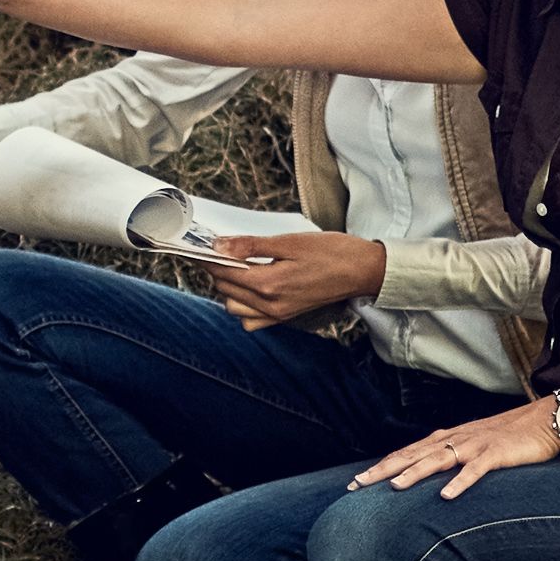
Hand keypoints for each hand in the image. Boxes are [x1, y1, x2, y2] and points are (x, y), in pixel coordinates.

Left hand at [211, 228, 383, 328]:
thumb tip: (218, 246)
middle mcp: (270, 305)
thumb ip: (250, 246)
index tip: (197, 247)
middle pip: (225, 290)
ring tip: (238, 267)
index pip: (223, 273)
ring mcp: (278, 314)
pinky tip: (252, 287)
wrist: (363, 270)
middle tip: (220, 250)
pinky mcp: (286, 316)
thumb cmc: (331, 252)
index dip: (206, 258)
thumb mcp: (288, 241)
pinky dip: (244, 305)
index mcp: (269, 284)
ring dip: (229, 288)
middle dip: (217, 270)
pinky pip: (253, 319)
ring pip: (235, 308)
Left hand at [351, 400, 559, 499]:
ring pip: (437, 460)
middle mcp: (455, 439)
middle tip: (357, 484)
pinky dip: (460, 482)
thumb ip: (453, 456)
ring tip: (393, 487)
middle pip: (412, 455)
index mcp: (448, 438)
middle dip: (384, 470)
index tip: (357, 480)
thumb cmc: (509, 436)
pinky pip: (475, 470)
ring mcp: (475, 445)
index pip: (407, 452)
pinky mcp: (496, 454)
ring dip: (414, 474)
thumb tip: (430, 472)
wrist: (545, 421)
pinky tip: (445, 496)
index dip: (382, 466)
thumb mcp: (474, 446)